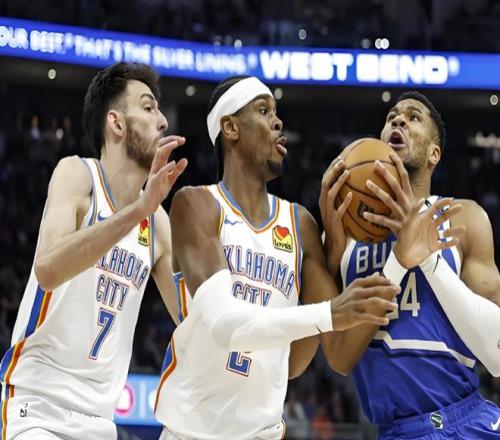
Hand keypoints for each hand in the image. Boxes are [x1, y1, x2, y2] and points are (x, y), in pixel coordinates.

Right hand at [139, 136, 187, 216]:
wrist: (150, 204)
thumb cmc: (158, 191)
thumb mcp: (171, 179)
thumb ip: (178, 170)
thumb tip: (185, 159)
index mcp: (159, 165)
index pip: (164, 148)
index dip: (172, 142)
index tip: (182, 140)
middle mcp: (156, 166)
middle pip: (160, 148)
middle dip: (170, 141)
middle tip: (181, 139)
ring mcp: (154, 173)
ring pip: (158, 156)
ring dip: (167, 148)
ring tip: (176, 144)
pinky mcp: (154, 182)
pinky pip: (159, 172)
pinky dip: (166, 167)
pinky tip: (173, 163)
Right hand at [319, 157, 351, 273]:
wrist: (333, 247)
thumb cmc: (340, 228)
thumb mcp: (340, 211)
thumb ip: (345, 199)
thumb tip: (359, 187)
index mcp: (325, 199)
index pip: (326, 179)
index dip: (332, 168)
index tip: (341, 157)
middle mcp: (324, 203)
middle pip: (325, 182)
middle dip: (333, 170)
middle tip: (343, 160)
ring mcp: (328, 212)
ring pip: (330, 193)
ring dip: (338, 182)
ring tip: (346, 173)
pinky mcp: (334, 221)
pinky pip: (339, 210)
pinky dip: (344, 201)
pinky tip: (351, 195)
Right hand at [330, 273, 399, 329]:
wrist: (329, 314)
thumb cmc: (343, 301)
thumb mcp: (353, 288)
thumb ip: (366, 281)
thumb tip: (378, 273)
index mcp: (356, 285)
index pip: (373, 280)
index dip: (385, 281)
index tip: (394, 282)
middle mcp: (357, 293)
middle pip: (376, 290)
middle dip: (389, 289)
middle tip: (399, 290)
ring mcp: (356, 304)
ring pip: (375, 302)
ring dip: (387, 304)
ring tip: (396, 306)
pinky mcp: (355, 316)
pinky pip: (369, 317)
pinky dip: (378, 319)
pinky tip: (386, 321)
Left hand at [362, 152, 464, 267]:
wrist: (416, 244)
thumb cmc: (409, 224)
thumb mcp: (406, 209)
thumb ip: (399, 196)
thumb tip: (392, 182)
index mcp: (409, 197)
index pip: (404, 176)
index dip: (398, 164)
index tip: (389, 153)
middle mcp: (407, 203)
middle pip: (397, 184)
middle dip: (386, 173)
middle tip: (375, 163)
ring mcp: (403, 214)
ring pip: (389, 200)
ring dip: (378, 191)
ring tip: (366, 184)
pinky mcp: (398, 226)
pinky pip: (383, 221)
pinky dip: (373, 217)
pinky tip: (363, 214)